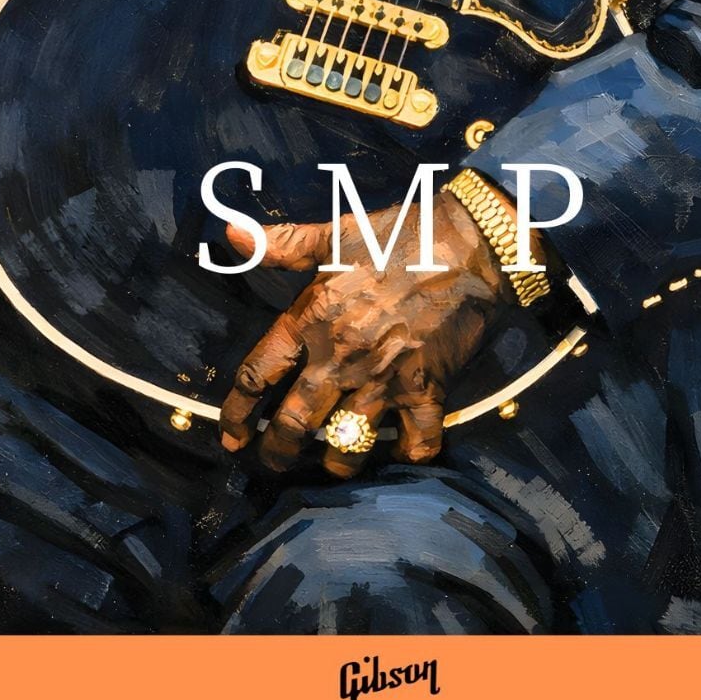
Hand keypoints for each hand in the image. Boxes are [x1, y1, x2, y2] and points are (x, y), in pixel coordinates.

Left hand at [219, 194, 509, 478]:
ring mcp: (384, 378)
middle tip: (272, 463)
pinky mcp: (426, 390)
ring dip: (335, 463)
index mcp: (312, 318)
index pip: (258, 375)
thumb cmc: (399, 235)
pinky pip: (414, 442)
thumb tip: (231, 234)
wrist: (469, 244)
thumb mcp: (336, 233)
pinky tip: (399, 456)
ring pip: (347, 443)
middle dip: (277, 452)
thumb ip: (283, 242)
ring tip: (331, 466)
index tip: (231, 434)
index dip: (237, 411)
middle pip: (295, 423)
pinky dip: (407, 456)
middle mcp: (341, 356)